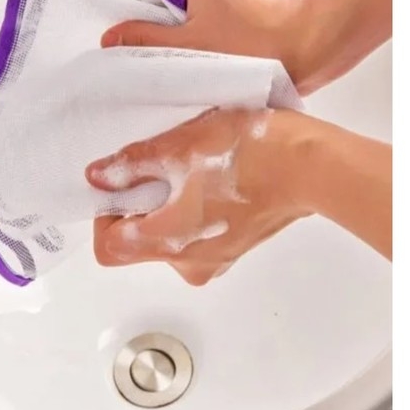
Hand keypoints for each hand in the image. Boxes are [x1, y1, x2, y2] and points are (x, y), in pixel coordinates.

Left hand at [85, 107, 312, 284]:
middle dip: (135, 208)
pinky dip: (187, 213)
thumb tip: (97, 177)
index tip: (119, 184)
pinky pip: (192, 238)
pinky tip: (205, 180)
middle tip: (151, 168)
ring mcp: (214, 261)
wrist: (312, 167)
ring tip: (182, 169)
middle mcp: (189, 263)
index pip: (109, 247)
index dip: (103, 216)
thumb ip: (133, 164)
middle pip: (136, 245)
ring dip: (162, 209)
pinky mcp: (233, 249)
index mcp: (171, 241)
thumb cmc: (248, 153)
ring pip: (165, 241)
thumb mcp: (180, 146)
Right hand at [101, 0, 317, 92]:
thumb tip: (111, 37)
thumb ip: (144, 40)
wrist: (312, 41)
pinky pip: (203, 7)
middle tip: (180, 52)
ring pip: (183, 5)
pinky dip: (204, 28)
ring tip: (203, 51)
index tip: (149, 42)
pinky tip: (216, 48)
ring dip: (185, 30)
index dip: (140, 17)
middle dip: (165, 25)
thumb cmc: (255, 42)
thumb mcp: (189, 45)